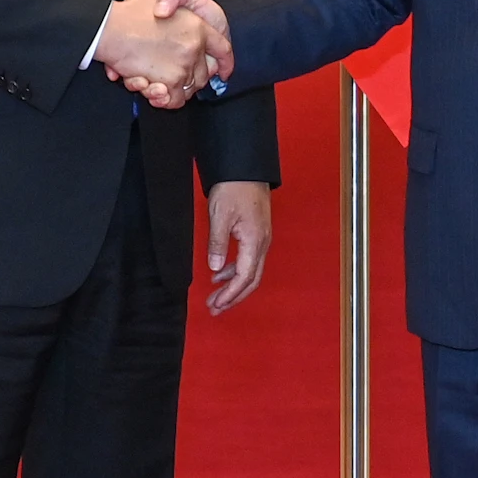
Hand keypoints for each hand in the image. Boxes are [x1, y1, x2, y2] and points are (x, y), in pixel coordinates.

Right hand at [95, 0, 231, 107]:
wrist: (109, 30)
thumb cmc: (130, 11)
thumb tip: (178, 14)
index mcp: (198, 27)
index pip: (223, 49)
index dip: (225, 61)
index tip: (224, 70)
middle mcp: (194, 48)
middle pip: (206, 72)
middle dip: (195, 75)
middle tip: (178, 73)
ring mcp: (183, 68)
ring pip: (190, 87)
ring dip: (178, 87)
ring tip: (160, 80)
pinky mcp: (168, 84)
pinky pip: (176, 100)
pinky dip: (167, 99)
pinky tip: (156, 90)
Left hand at [205, 181, 270, 313]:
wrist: (247, 168)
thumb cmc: (234, 187)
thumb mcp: (220, 215)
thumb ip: (217, 243)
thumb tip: (216, 268)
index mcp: (255, 241)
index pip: (245, 276)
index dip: (231, 294)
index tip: (216, 305)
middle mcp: (263, 243)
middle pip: (251, 280)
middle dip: (233, 297)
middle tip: (215, 309)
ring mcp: (262, 239)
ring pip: (251, 272)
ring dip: (233, 286)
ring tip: (214, 297)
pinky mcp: (257, 234)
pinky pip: (249, 260)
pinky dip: (235, 271)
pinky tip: (220, 274)